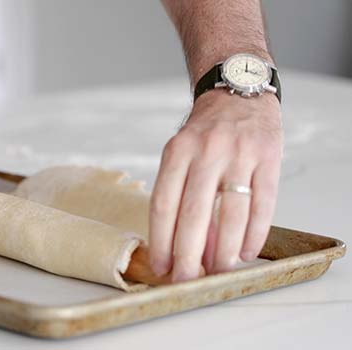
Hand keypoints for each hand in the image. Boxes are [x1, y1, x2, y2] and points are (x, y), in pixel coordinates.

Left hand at [149, 90, 282, 281]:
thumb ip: (180, 191)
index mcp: (176, 151)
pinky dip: (254, 233)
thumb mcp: (181, 151)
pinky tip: (245, 252)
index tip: (160, 266)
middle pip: (193, 212)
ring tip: (217, 270)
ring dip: (223, 249)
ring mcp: (240, 154)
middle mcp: (206, 151)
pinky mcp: (269, 158)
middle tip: (186, 278)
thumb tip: (183, 245)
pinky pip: (263, 204)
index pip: (163, 203)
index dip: (161, 239)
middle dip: (188, 253)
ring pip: (231, 212)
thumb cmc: (205, 133)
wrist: (238, 93)